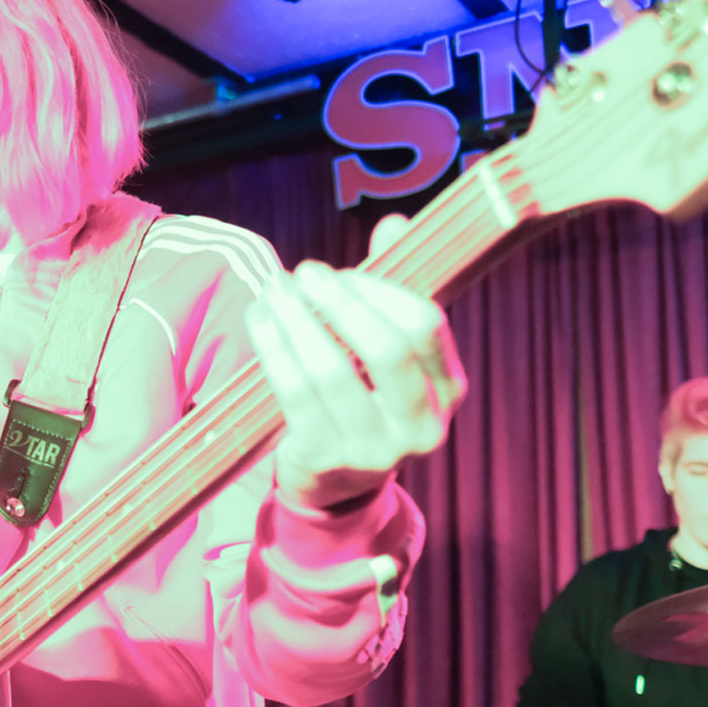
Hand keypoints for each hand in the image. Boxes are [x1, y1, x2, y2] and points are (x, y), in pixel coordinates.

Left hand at [247, 216, 465, 509]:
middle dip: (340, 302)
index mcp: (448, 390)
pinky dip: (273, 349)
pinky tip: (260, 320)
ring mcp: (373, 450)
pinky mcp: (324, 459)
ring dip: (296, 321)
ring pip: (330, 370)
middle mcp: (421, 426)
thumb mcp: (389, 350)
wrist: (338, 483)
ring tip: (274, 290)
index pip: (424, 325)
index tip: (342, 273)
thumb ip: (392, 287)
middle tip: (304, 274)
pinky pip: (292, 393)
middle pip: (385, 349)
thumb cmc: (366, 396)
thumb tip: (394, 223)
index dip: (379, 290)